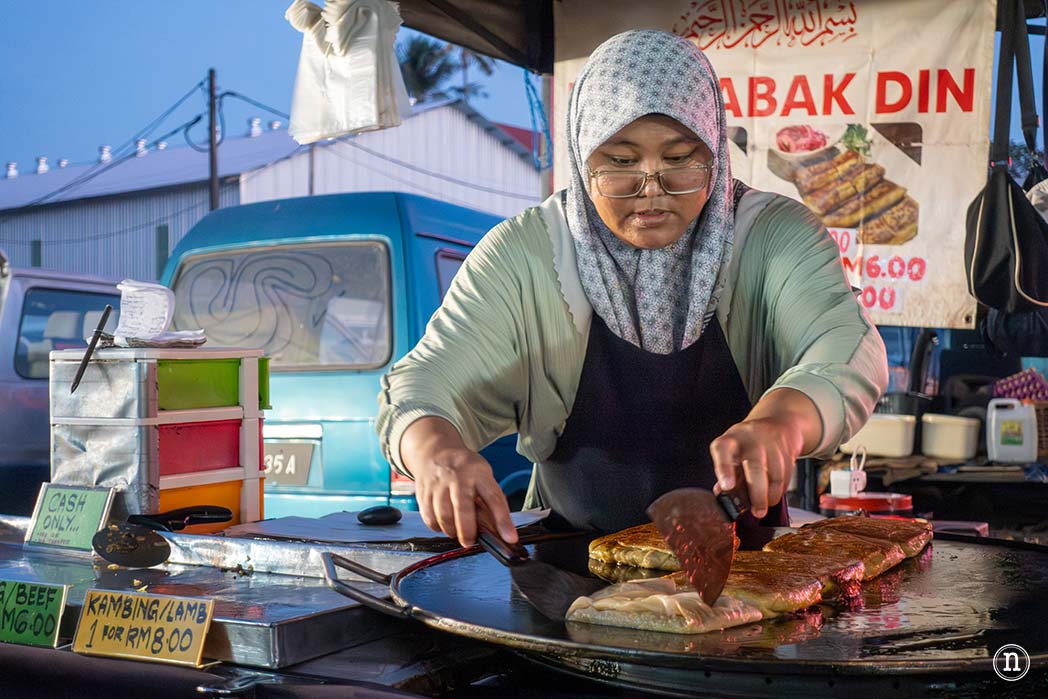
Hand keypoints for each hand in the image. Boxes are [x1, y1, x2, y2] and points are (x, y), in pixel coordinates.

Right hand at [400, 417, 516, 546]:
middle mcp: (458, 477)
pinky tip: (443, 525)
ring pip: (443, 516)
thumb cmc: (465, 468)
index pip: (494, 498)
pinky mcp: (424, 492)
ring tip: (457, 532)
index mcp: (479, 474)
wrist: (435, 451)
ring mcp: (439, 484)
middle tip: (470, 542)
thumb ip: (490, 501)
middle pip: (463, 509)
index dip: (503, 520)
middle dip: (468, 531)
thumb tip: (499, 531)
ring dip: (451, 530)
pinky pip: (429, 517)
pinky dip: (437, 527)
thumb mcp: (483, 476)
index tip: (510, 538)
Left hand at [709, 416, 803, 518]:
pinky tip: (773, 492)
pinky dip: (780, 490)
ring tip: (764, 505)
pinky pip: (786, 476)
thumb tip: (721, 493)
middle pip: (755, 467)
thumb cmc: (747, 446)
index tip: (727, 487)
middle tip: (757, 512)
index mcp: (729, 440)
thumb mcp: (731, 454)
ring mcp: (770, 442)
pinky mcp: (787, 449)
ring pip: (774, 475)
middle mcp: (749, 438)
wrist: (777, 425)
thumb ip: (727, 474)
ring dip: (771, 496)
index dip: (724, 469)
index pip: (722, 450)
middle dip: (757, 494)